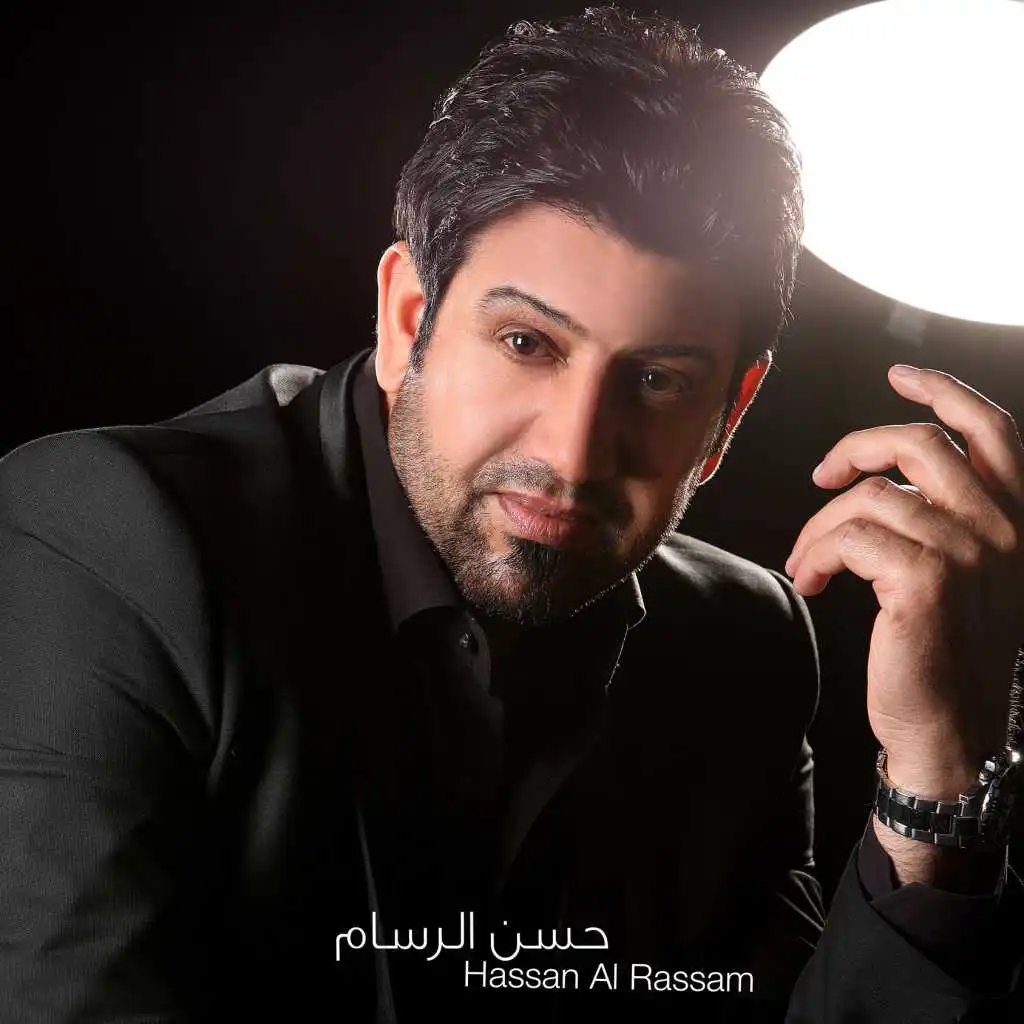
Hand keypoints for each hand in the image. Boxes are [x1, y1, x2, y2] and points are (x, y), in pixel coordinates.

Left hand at [785, 365, 1022, 800]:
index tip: (899, 374)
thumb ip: (946, 519)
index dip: (943, 391)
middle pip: (919, 445)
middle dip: (857, 447)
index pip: (992, 429)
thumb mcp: (964, 574)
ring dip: (821, 524)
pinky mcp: (925, 580)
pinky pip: (850, 535)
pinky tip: (812, 579)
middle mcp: (1002, 527)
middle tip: (823, 473)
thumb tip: (883, 480)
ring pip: (870, 496)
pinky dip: (817, 552)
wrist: (952, 730)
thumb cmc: (946, 652)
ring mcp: (967, 551)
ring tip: (809, 559)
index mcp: (1016, 519)